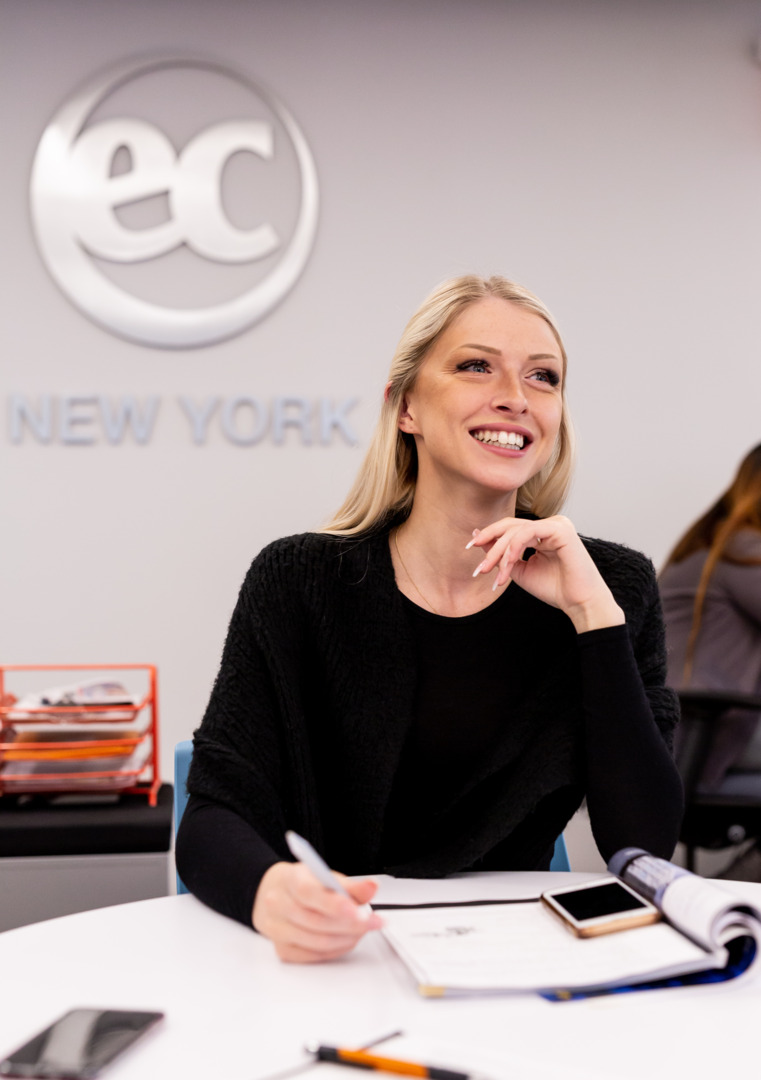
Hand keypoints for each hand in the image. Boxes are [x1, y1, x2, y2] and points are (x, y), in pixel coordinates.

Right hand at [252, 861, 383, 962]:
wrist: (277, 893)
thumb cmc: (305, 884)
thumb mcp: (326, 876)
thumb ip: (350, 885)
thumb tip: (371, 887)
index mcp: (290, 880)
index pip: (309, 893)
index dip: (335, 905)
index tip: (359, 911)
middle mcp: (278, 905)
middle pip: (316, 922)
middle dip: (351, 924)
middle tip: (373, 922)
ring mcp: (277, 929)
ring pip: (318, 942)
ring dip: (347, 938)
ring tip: (362, 930)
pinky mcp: (283, 950)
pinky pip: (315, 956)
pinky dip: (336, 949)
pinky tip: (347, 939)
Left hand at [468, 514, 624, 632]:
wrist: (579, 603)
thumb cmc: (554, 588)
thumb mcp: (518, 569)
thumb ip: (500, 554)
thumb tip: (476, 537)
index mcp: (542, 531)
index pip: (509, 527)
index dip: (488, 536)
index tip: (469, 548)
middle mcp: (550, 524)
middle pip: (509, 526)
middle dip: (490, 546)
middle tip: (479, 569)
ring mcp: (557, 524)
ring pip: (516, 530)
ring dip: (500, 553)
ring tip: (495, 575)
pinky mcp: (561, 529)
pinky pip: (528, 532)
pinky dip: (513, 548)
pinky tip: (508, 565)